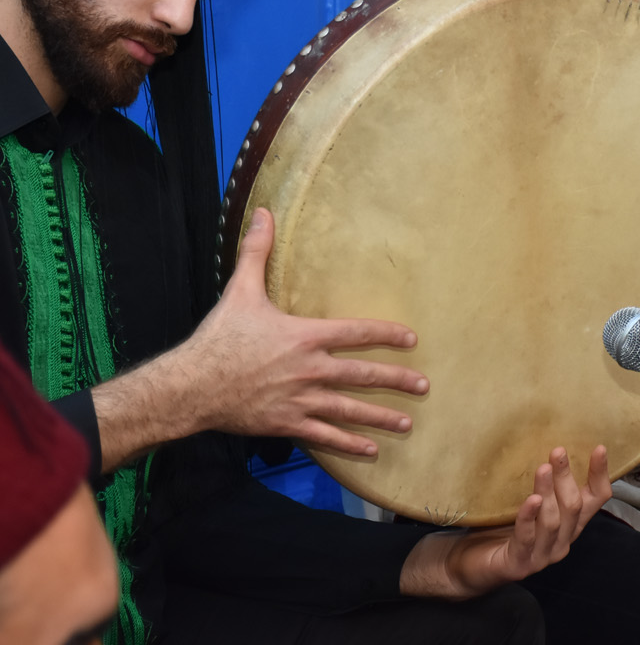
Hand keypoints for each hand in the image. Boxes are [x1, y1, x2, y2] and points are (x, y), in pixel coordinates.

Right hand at [182, 208, 429, 455]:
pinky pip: (324, 435)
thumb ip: (257, 252)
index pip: (356, 333)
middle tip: (424, 386)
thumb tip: (263, 213)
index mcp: (304, 336)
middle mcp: (310, 369)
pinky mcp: (286, 424)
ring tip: (407, 423)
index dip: (386, 335)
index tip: (411, 339)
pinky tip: (370, 451)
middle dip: (396, 381)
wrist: (190, 386)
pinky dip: (349, 444)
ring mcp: (300, 400)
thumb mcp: (240, 291)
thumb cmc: (219, 338)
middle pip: (362, 375)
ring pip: (349, 410)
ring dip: (381, 417)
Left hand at [400, 446, 611, 597]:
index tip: (599, 448)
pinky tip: (530, 500)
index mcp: (568, 525)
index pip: (595, 500)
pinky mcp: (519, 565)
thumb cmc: (500, 528)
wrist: (470, 566)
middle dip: (566, 478)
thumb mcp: (528, 502)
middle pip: (574, 507)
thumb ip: (542, 483)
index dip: (599, 475)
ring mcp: (542, 556)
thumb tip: (547, 442)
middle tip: (558, 452)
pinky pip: (527, 538)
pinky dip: (529, 517)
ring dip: (548, 492)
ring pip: (553, 521)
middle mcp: (561, 541)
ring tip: (542, 469)